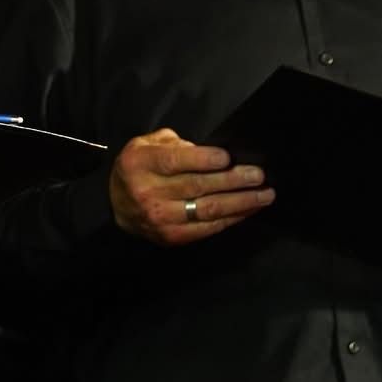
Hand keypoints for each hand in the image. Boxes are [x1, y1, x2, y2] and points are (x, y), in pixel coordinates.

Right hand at [109, 129, 271, 245]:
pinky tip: (249, 209)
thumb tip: (211, 153)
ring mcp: (160, 218)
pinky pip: (208, 228)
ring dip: (240, 202)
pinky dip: (232, 218)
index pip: (174, 162)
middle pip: (196, 186)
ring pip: (207, 210)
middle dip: (232, 180)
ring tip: (264, 195)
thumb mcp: (146, 145)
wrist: (116, 205)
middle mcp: (147, 192)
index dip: (203, 160)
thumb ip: (175, 144)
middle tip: (258, 175)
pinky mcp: (172, 236)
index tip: (228, 157)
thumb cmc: (139, 168)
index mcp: (139, 164)